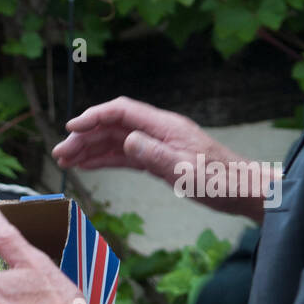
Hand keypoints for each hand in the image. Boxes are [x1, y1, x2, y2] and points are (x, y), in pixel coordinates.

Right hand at [50, 96, 269, 222]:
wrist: (243, 191)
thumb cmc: (220, 182)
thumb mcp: (186, 172)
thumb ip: (155, 155)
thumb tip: (126, 141)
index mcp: (165, 126)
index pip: (122, 111)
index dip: (94, 116)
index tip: (71, 128)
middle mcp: (159, 130)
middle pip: (113, 125)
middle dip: (84, 136)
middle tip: (60, 153)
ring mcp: (158, 144)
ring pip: (116, 140)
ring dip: (90, 148)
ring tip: (65, 160)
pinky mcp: (158, 159)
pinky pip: (125, 155)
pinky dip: (104, 159)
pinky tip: (87, 165)